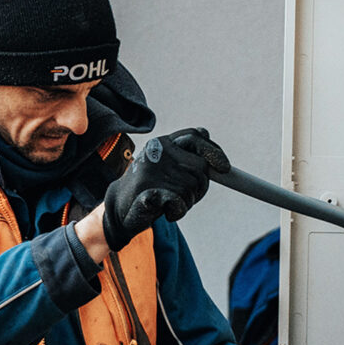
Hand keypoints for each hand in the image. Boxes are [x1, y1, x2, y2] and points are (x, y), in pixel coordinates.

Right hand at [97, 128, 230, 249]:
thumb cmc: (148, 185)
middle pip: (200, 168)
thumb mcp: (165, 162)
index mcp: (162, 143)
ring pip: (192, 189)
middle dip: (201, 186)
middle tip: (187, 195)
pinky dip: (178, 211)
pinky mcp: (147, 192)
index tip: (225, 168)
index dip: (213, 152)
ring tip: (170, 202)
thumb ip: (184, 150)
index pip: (195, 137)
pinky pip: (179, 202)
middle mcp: (158, 153)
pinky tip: (166, 211)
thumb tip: (206, 133)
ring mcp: (151, 172)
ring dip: (188, 201)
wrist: (118, 208)